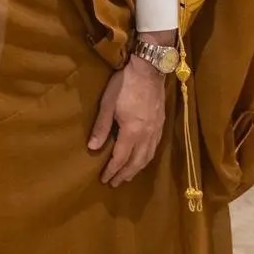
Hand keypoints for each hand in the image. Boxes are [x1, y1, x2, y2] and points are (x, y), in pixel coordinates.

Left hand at [87, 57, 166, 186]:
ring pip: (147, 157)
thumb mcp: (107, 104)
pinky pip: (154, 149)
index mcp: (132, 132)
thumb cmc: (124, 85)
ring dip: (136, 169)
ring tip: (127, 175)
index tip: (104, 179)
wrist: (149, 70)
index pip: (121, 158)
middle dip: (124, 174)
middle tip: (115, 183)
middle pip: (136, 162)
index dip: (112, 170)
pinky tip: (142, 158)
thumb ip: (101, 127)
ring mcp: (156, 131)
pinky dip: (146, 158)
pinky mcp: (161, 125)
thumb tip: (92, 147)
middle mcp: (147, 136)